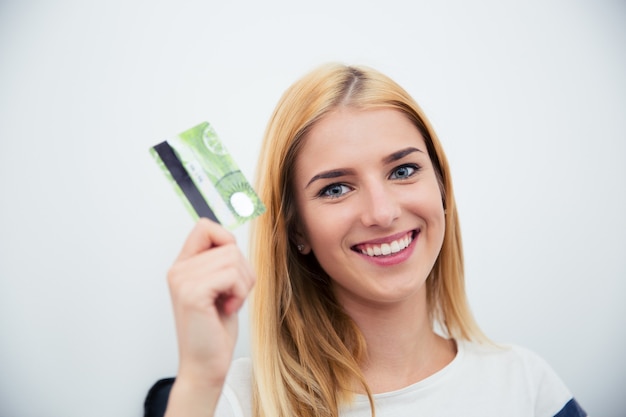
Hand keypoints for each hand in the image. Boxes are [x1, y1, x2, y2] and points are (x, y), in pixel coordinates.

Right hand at [166, 218, 255, 414]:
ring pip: (233, 258)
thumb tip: (231, 239)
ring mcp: (183, 280)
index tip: (231, 268)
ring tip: (228, 303)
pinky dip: (239, 293)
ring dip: (242, 284)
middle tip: (231, 296)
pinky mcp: (193, 293)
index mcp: (183, 265)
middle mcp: (178, 270)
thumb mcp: (219, 288)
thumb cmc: (215, 329)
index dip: (226, 240)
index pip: (205, 226)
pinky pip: (232, 275)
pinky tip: (227, 309)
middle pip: (228, 244)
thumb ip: (220, 262)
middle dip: (242, 271)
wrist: (205, 365)